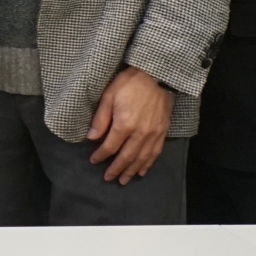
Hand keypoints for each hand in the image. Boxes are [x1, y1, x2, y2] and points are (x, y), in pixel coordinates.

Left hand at [87, 65, 173, 183]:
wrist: (157, 75)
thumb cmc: (129, 83)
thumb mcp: (109, 96)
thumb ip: (100, 119)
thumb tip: (92, 138)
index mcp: (125, 124)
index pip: (110, 147)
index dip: (101, 156)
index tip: (94, 161)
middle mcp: (140, 133)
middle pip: (126, 157)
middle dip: (116, 169)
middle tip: (108, 178)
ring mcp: (154, 134)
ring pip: (142, 158)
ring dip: (132, 171)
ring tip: (124, 180)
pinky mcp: (163, 132)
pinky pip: (155, 153)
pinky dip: (148, 164)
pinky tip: (142, 171)